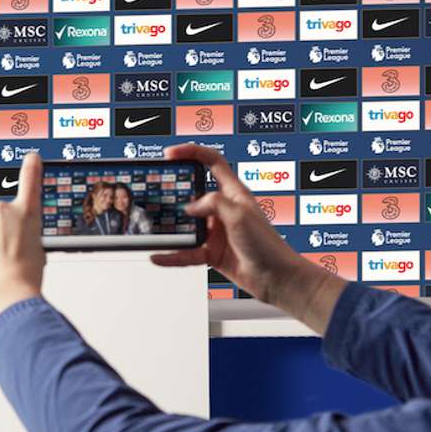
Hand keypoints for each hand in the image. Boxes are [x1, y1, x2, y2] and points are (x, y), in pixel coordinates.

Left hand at [0, 152, 46, 322]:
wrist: (6, 295)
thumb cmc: (25, 276)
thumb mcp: (39, 249)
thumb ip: (25, 235)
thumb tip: (15, 239)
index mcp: (26, 213)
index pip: (30, 182)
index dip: (31, 169)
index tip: (32, 158)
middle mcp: (1, 214)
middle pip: (4, 218)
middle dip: (8, 232)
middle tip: (17, 253)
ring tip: (4, 265)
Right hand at [154, 144, 345, 329]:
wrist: (276, 278)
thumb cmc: (268, 245)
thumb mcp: (239, 215)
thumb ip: (213, 203)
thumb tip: (189, 207)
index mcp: (234, 193)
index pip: (212, 162)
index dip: (191, 153)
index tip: (170, 154)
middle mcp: (223, 210)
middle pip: (193, 194)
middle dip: (174, 193)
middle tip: (156, 193)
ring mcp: (217, 232)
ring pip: (186, 225)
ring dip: (170, 227)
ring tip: (154, 227)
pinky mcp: (212, 253)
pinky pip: (187, 252)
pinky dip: (172, 255)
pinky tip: (159, 256)